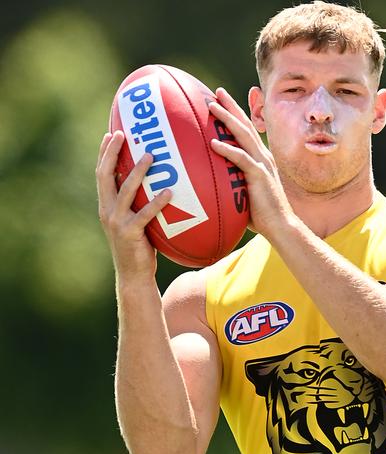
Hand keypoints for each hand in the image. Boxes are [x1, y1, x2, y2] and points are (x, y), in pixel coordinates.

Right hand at [96, 131, 171, 281]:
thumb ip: (141, 203)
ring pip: (125, 190)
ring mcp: (117, 222)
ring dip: (137, 171)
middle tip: (123, 134)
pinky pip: (146, 214)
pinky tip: (170, 192)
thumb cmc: (141, 246)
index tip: (112, 133)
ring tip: (151, 155)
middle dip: (112, 153)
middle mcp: (107, 210)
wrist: (134, 276)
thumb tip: (161, 181)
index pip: (102, 174)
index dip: (105, 153)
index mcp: (107, 205)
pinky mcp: (130, 233)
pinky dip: (157, 202)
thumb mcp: (137, 221)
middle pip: (105, 175)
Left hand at [208, 88, 293, 238]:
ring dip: (226, 119)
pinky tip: (214, 143)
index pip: (247, 131)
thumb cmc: (262, 215)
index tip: (221, 100)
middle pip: (245, 125)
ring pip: (243, 136)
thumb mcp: (245, 193)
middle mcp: (263, 156)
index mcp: (261, 158)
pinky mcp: (259, 176)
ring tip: (211, 107)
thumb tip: (212, 183)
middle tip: (216, 92)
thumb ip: (233, 183)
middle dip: (231, 106)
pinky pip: (241, 159)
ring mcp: (262, 165)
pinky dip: (227, 149)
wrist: (281, 226)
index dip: (235, 114)